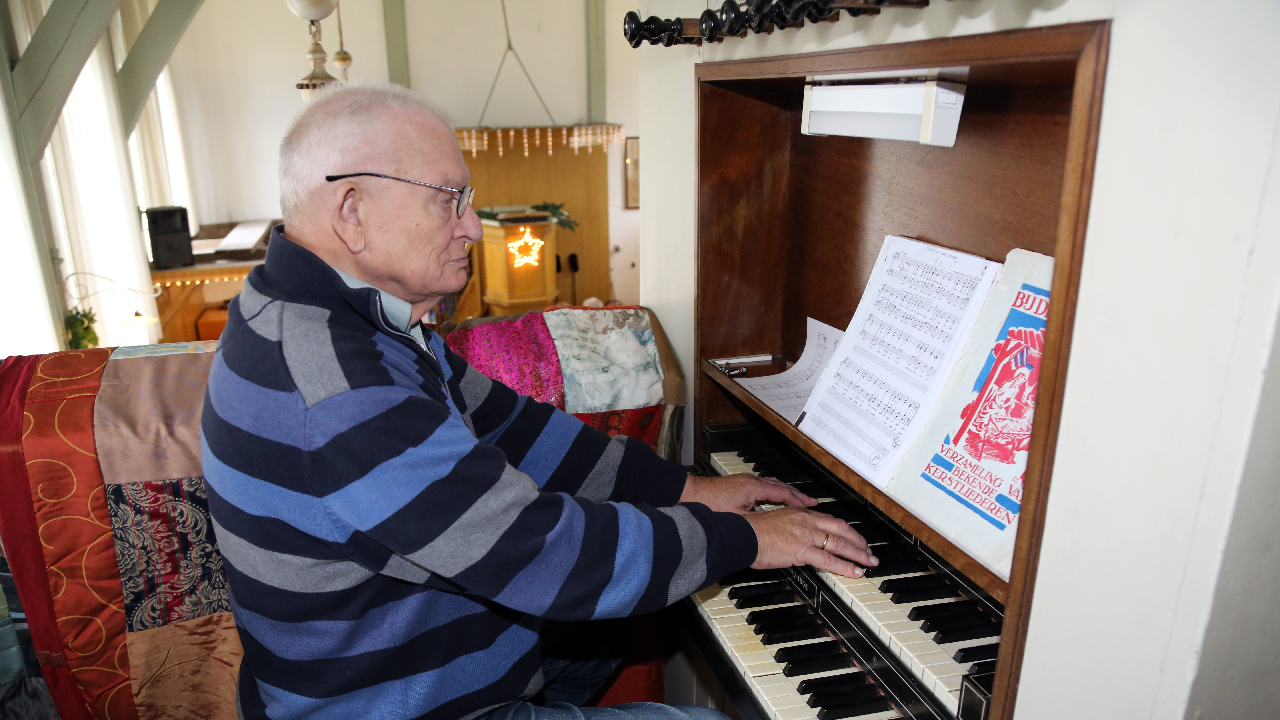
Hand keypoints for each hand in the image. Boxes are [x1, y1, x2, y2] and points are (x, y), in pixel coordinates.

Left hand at [680, 473, 816, 513]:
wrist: (688, 494)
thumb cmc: (708, 504)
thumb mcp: (736, 517)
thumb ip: (756, 520)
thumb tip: (772, 526)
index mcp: (754, 487)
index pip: (783, 493)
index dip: (798, 500)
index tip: (811, 505)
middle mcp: (751, 481)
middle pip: (780, 486)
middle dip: (796, 494)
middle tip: (810, 501)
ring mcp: (744, 481)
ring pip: (771, 484)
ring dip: (785, 492)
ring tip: (796, 499)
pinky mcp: (737, 485)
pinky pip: (762, 486)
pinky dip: (772, 491)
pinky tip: (771, 498)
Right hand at [745, 507, 878, 577]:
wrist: (743, 535)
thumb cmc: (752, 531)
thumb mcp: (775, 522)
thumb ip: (790, 528)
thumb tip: (795, 538)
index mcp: (800, 513)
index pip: (830, 520)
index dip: (845, 530)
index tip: (853, 537)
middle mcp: (806, 521)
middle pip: (841, 529)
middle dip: (858, 541)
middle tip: (869, 551)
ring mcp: (806, 536)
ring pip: (840, 544)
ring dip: (858, 554)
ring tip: (870, 562)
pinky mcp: (803, 551)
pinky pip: (830, 561)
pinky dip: (846, 567)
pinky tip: (856, 572)